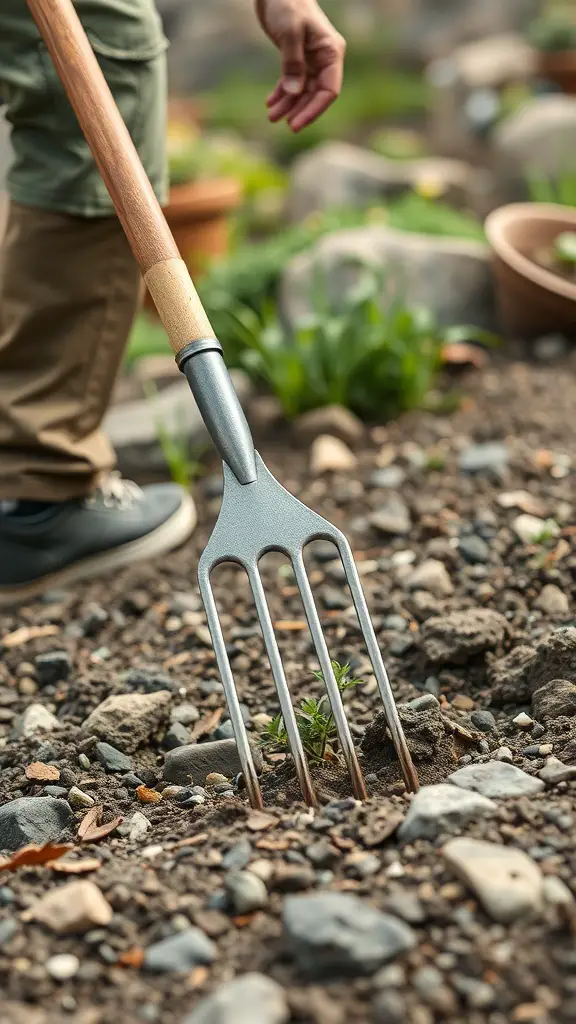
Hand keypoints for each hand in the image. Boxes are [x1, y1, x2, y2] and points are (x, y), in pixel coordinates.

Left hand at [255, 0, 345, 131]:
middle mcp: (324, 58)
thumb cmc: (287, 2)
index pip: (329, 90)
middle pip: (315, 94)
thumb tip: (294, 93)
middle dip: (299, 110)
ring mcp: (311, 59)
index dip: (314, 110)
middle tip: (283, 124)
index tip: (296, 124)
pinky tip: (270, 103)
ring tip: (271, 116)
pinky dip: (281, 93)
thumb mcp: (290, 32)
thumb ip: (292, 64)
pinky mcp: (297, 58)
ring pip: (302, 91)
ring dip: (288, 104)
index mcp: (331, 52)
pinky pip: (292, 82)